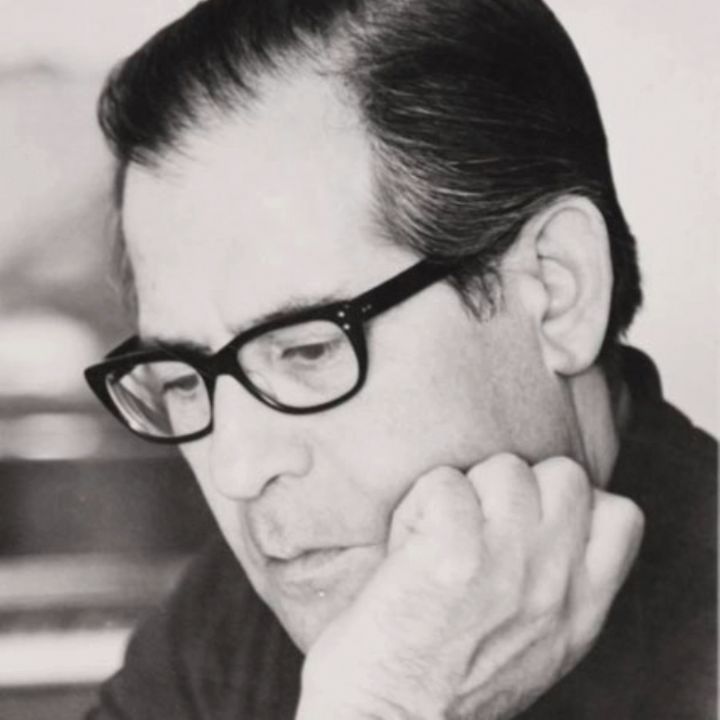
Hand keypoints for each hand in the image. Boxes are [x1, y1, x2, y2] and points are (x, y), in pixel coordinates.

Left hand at [295, 454, 643, 719]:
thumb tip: (549, 526)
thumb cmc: (445, 683)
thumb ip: (555, 586)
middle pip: (563, 475)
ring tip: (434, 539)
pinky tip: (406, 546)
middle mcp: (555, 583)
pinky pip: (443, 483)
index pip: (619, 516)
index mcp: (579, 610)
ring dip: (462, 492)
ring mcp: (509, 563)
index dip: (573, 502)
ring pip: (502, 468)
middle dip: (515, 487)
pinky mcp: (454, 551)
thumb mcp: (535, 647)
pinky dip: (417, 506)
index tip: (527, 522)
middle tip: (474, 527)